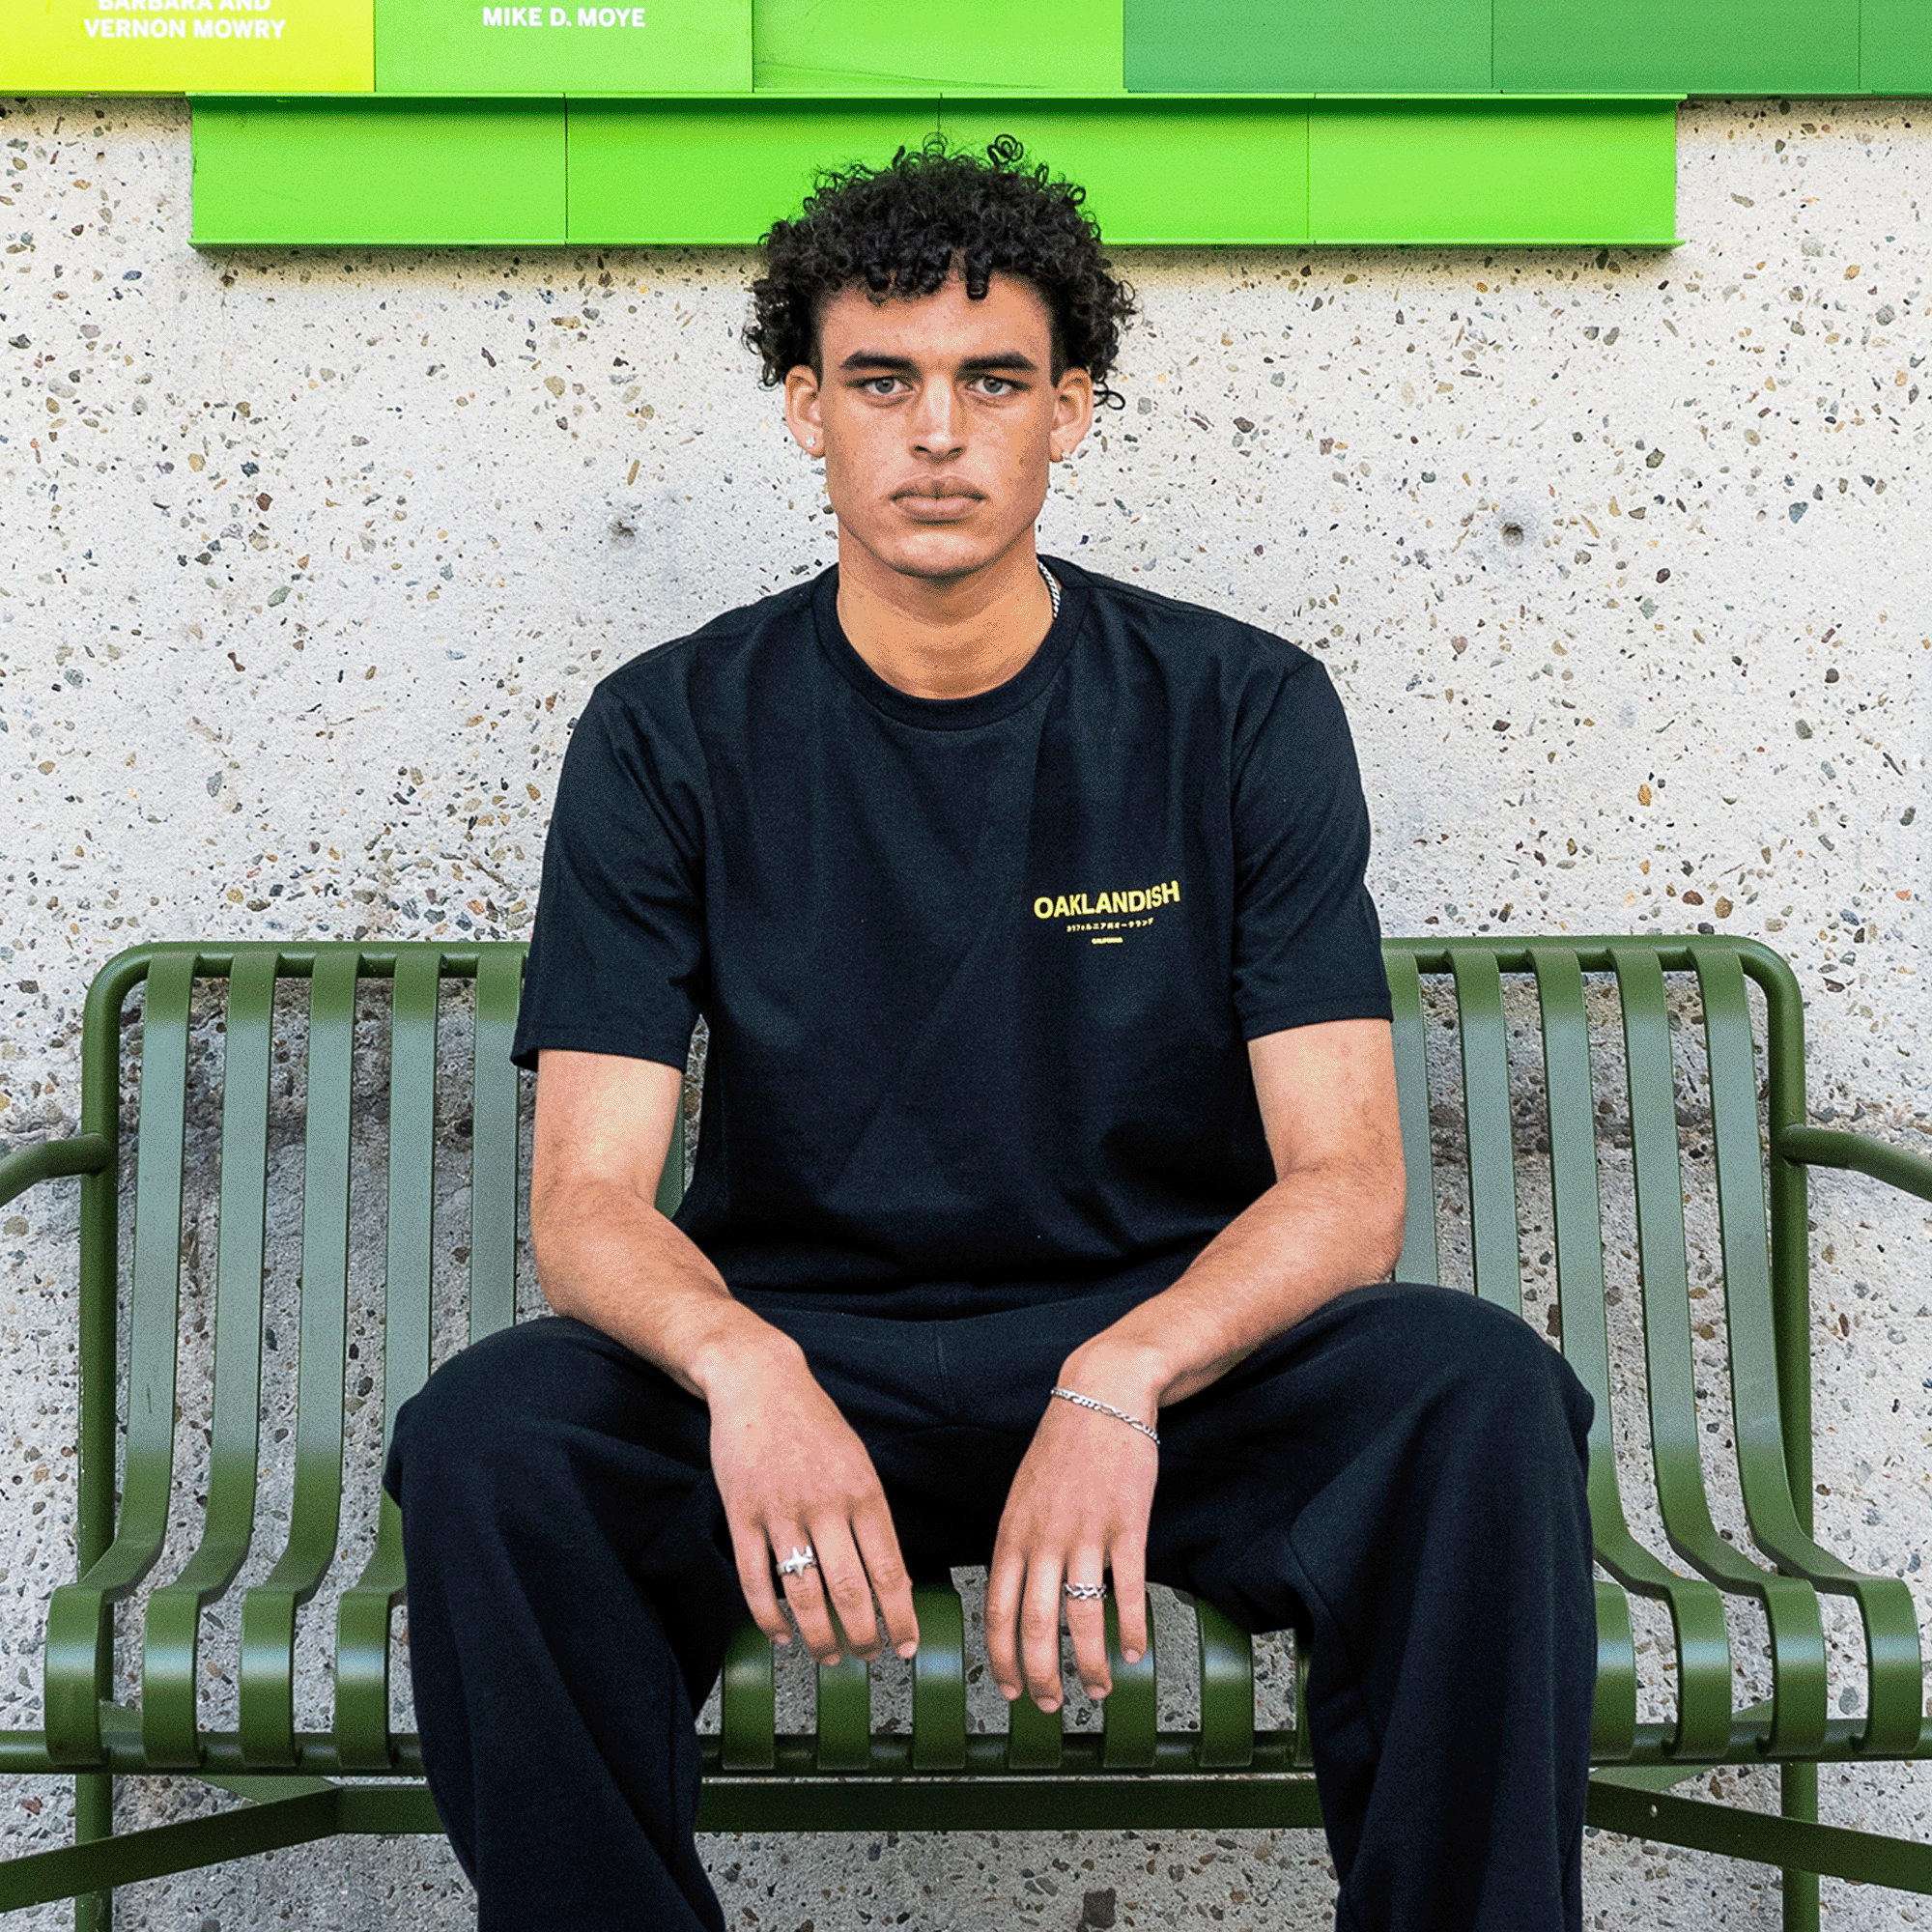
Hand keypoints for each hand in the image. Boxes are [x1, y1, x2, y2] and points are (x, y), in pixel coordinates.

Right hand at [706, 1337, 918, 1666]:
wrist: (758, 1382)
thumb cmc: (814, 1424)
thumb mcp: (858, 1463)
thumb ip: (873, 1519)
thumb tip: (893, 1581)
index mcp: (863, 1492)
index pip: (889, 1570)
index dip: (900, 1617)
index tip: (907, 1646)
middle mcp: (825, 1505)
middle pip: (849, 1591)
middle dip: (863, 1636)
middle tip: (868, 1657)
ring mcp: (781, 1512)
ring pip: (804, 1595)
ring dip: (819, 1637)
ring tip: (829, 1656)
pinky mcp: (742, 1515)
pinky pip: (755, 1581)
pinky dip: (769, 1618)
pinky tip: (781, 1635)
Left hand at [985, 1381, 1158, 1710]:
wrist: (1101, 1396)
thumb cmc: (1063, 1447)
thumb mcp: (1023, 1494)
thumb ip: (1018, 1543)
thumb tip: (1013, 1594)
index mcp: (1012, 1533)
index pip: (996, 1610)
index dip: (1002, 1658)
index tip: (1011, 1690)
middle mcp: (1043, 1539)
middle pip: (1033, 1624)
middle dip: (1040, 1675)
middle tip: (1050, 1706)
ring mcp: (1085, 1533)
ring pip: (1080, 1616)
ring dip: (1088, 1664)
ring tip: (1099, 1690)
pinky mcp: (1126, 1524)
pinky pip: (1127, 1589)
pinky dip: (1131, 1628)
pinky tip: (1136, 1651)